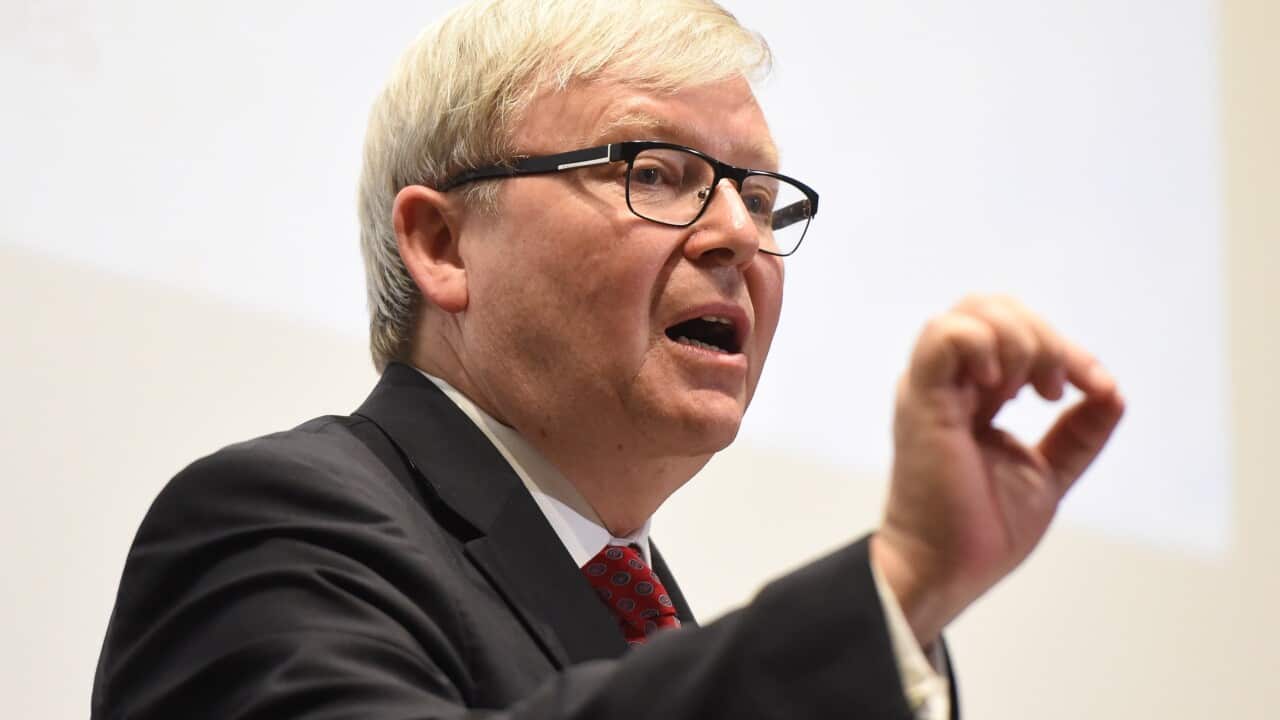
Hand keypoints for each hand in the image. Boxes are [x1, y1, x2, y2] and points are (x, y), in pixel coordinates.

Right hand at [870, 295, 1124, 646]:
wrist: (949, 568)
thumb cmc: (982, 529)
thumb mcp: (1048, 471)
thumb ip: (1078, 434)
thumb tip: (1114, 393)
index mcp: (971, 395)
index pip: (1013, 332)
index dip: (1064, 347)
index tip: (1095, 387)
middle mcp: (947, 383)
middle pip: (992, 308)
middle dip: (1044, 337)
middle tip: (1057, 389)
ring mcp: (931, 386)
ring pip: (972, 311)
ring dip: (1020, 340)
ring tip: (1031, 389)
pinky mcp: (921, 397)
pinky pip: (946, 335)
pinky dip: (985, 345)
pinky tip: (1000, 388)